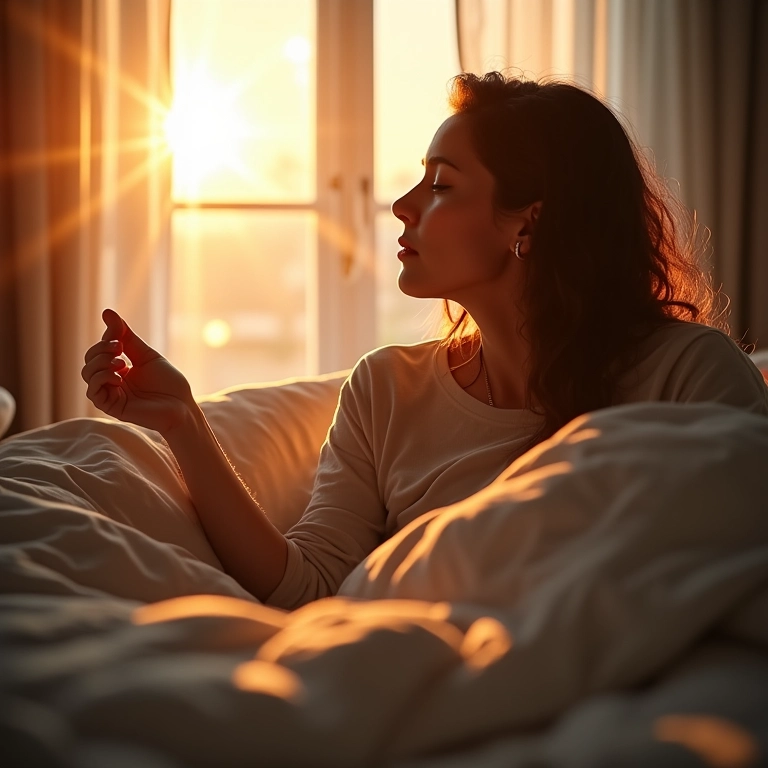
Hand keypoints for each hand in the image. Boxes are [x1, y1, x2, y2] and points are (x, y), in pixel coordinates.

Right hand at [81, 308, 194, 434]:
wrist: (182, 405)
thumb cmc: (168, 382)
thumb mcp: (146, 355)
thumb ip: (126, 337)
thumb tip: (107, 312)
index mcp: (119, 370)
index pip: (100, 350)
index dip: (106, 338)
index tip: (117, 330)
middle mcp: (112, 382)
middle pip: (90, 360)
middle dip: (101, 349)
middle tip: (119, 348)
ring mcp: (111, 395)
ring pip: (88, 374)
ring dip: (101, 363)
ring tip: (121, 362)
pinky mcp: (112, 407)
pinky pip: (93, 392)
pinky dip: (102, 379)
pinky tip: (119, 377)